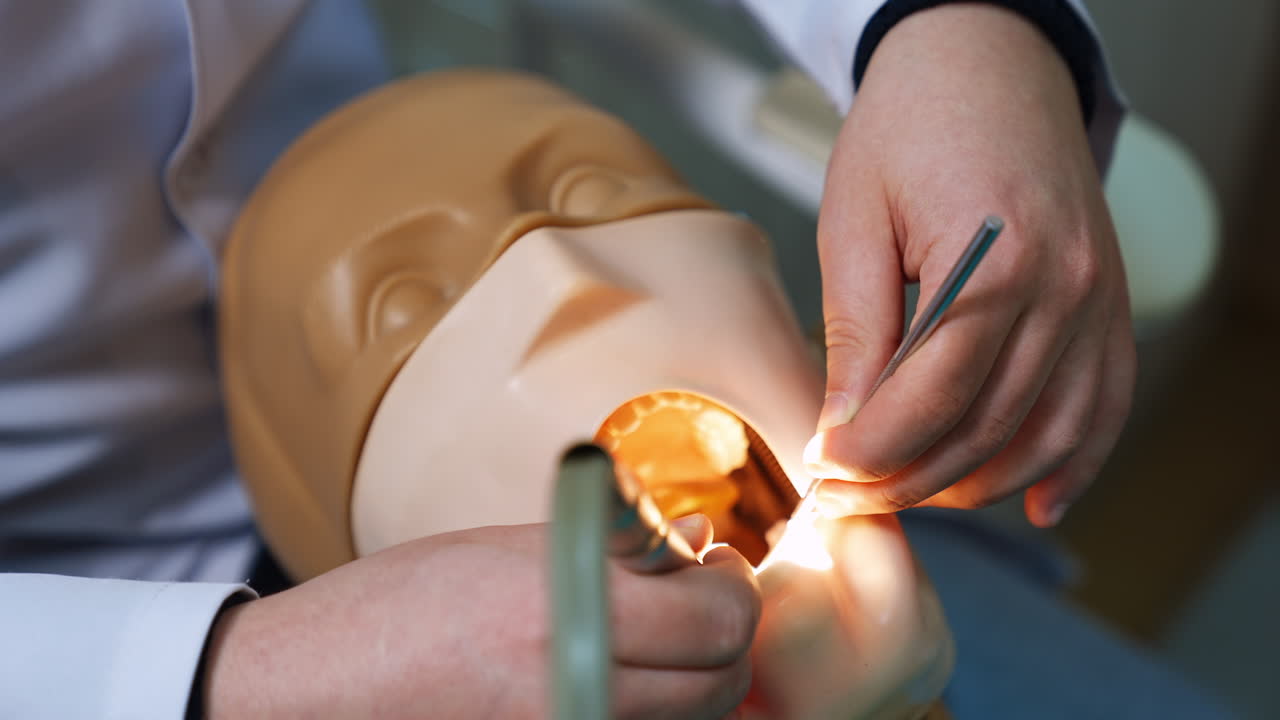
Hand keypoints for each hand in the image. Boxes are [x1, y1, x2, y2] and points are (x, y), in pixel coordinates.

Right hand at [201, 518, 758, 718]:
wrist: (314, 688)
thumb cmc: (395, 605)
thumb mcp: (505, 549)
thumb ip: (615, 546)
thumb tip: (697, 534)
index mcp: (567, 610)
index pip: (717, 617)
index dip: (731, 584)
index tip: (713, 563)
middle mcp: (577, 687)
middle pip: (719, 679)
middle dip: (721, 632)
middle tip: (690, 594)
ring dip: (694, 677)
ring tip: (650, 636)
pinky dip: (652, 711)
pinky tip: (619, 676)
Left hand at [804, 4, 1134, 526]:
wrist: (988, 60)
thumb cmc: (910, 125)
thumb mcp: (855, 219)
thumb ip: (857, 330)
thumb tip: (843, 429)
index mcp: (994, 262)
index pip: (928, 400)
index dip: (868, 453)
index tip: (822, 473)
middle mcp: (1063, 290)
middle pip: (985, 430)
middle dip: (907, 480)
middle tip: (846, 496)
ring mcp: (1097, 301)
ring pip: (1047, 437)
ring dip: (975, 484)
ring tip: (909, 494)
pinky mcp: (1109, 305)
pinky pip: (1104, 407)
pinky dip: (1072, 464)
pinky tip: (1036, 502)